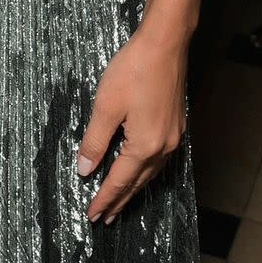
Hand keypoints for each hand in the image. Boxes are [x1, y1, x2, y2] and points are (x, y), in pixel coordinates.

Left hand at [77, 28, 186, 225]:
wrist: (165, 44)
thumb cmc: (133, 70)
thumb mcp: (106, 106)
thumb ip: (95, 141)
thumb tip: (85, 170)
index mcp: (145, 146)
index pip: (120, 181)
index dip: (104, 199)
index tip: (92, 216)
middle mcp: (163, 146)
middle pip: (137, 182)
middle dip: (120, 200)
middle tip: (105, 218)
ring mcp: (173, 136)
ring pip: (150, 172)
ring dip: (133, 188)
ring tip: (120, 200)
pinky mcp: (175, 124)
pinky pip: (159, 159)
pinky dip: (145, 170)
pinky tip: (139, 169)